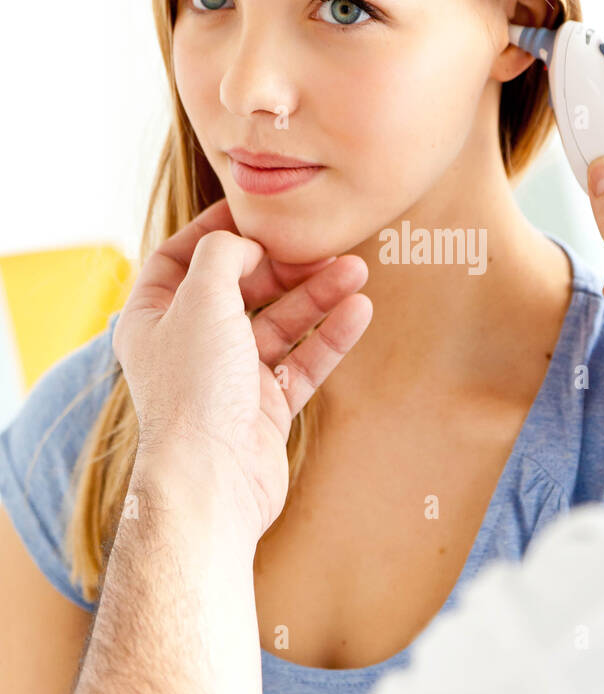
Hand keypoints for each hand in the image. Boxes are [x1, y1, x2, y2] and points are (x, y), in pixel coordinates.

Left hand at [111, 198, 371, 540]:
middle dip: (283, 265)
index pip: (178, 257)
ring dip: (317, 296)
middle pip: (240, 287)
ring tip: (358, 271)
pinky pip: (302, 361)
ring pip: (279, 323)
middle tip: (324, 246)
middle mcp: (189, 343)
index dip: (215, 230)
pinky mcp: (266, 407)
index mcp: (154, 316)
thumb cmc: (194, 388)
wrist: (212, 480)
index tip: (259, 213)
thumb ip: (224, 254)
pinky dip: (329, 337)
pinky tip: (359, 311)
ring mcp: (229, 376)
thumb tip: (247, 245)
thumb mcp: (201, 297)